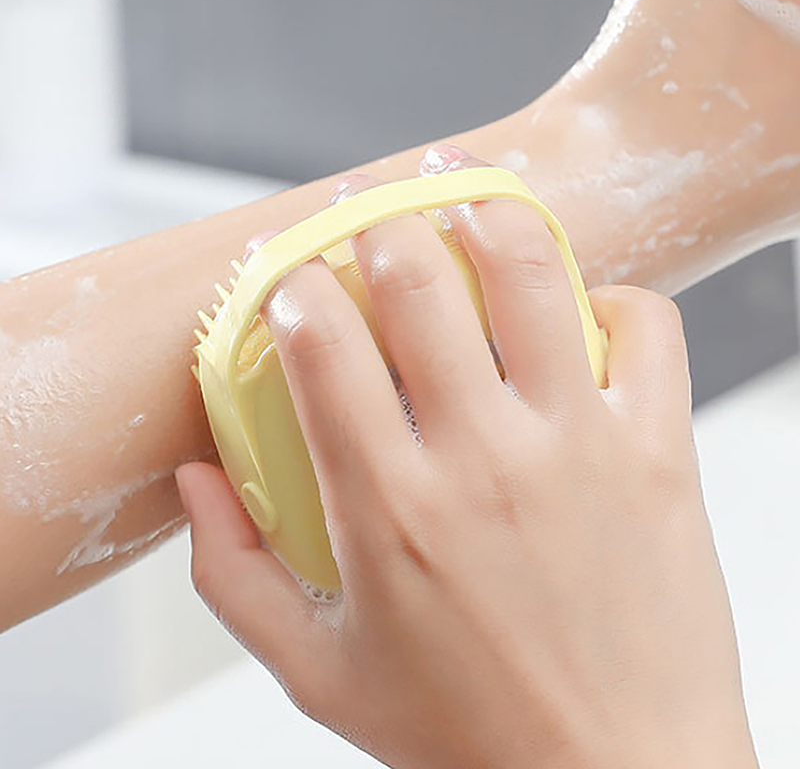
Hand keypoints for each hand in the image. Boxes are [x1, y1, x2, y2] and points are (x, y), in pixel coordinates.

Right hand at [176, 146, 756, 768]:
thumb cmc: (465, 734)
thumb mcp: (318, 675)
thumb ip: (233, 578)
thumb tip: (192, 484)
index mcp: (387, 507)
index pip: (319, 342)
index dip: (292, 288)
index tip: (295, 290)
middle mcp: (481, 459)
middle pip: (417, 277)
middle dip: (380, 227)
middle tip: (376, 231)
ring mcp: (579, 446)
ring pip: (531, 271)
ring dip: (487, 215)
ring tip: (467, 204)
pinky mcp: (658, 450)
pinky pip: (647, 325)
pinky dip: (613, 297)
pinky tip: (582, 315)